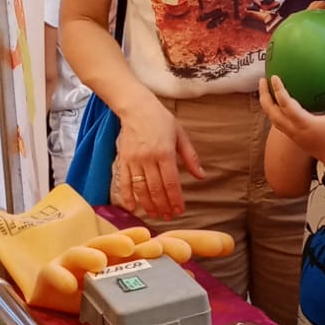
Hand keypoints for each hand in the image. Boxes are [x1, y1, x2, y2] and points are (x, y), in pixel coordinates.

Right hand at [111, 93, 203, 221]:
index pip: (171, 183)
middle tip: (169, 216)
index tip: (180, 210)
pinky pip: (124, 182)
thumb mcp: (181, 135)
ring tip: (155, 214)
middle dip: (163, 206)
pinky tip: (133, 207)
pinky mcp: (123, 160)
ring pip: (141, 189)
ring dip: (148, 205)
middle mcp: (149, 158)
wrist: (136, 107)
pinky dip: (127, 197)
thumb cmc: (161, 119)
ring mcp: (134, 160)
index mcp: (165, 152)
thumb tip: (201, 176)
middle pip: (156, 189)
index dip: (176, 200)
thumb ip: (191, 157)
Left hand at [259, 76, 324, 164]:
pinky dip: (274, 112)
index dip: (278, 90)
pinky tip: (277, 103)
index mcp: (304, 123)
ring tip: (265, 90)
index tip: (274, 77)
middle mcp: (294, 130)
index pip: (286, 105)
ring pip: (273, 119)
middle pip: (271, 113)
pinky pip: (279, 123)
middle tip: (262, 81)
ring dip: (267, 105)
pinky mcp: (294, 138)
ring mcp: (293, 135)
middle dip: (264, 96)